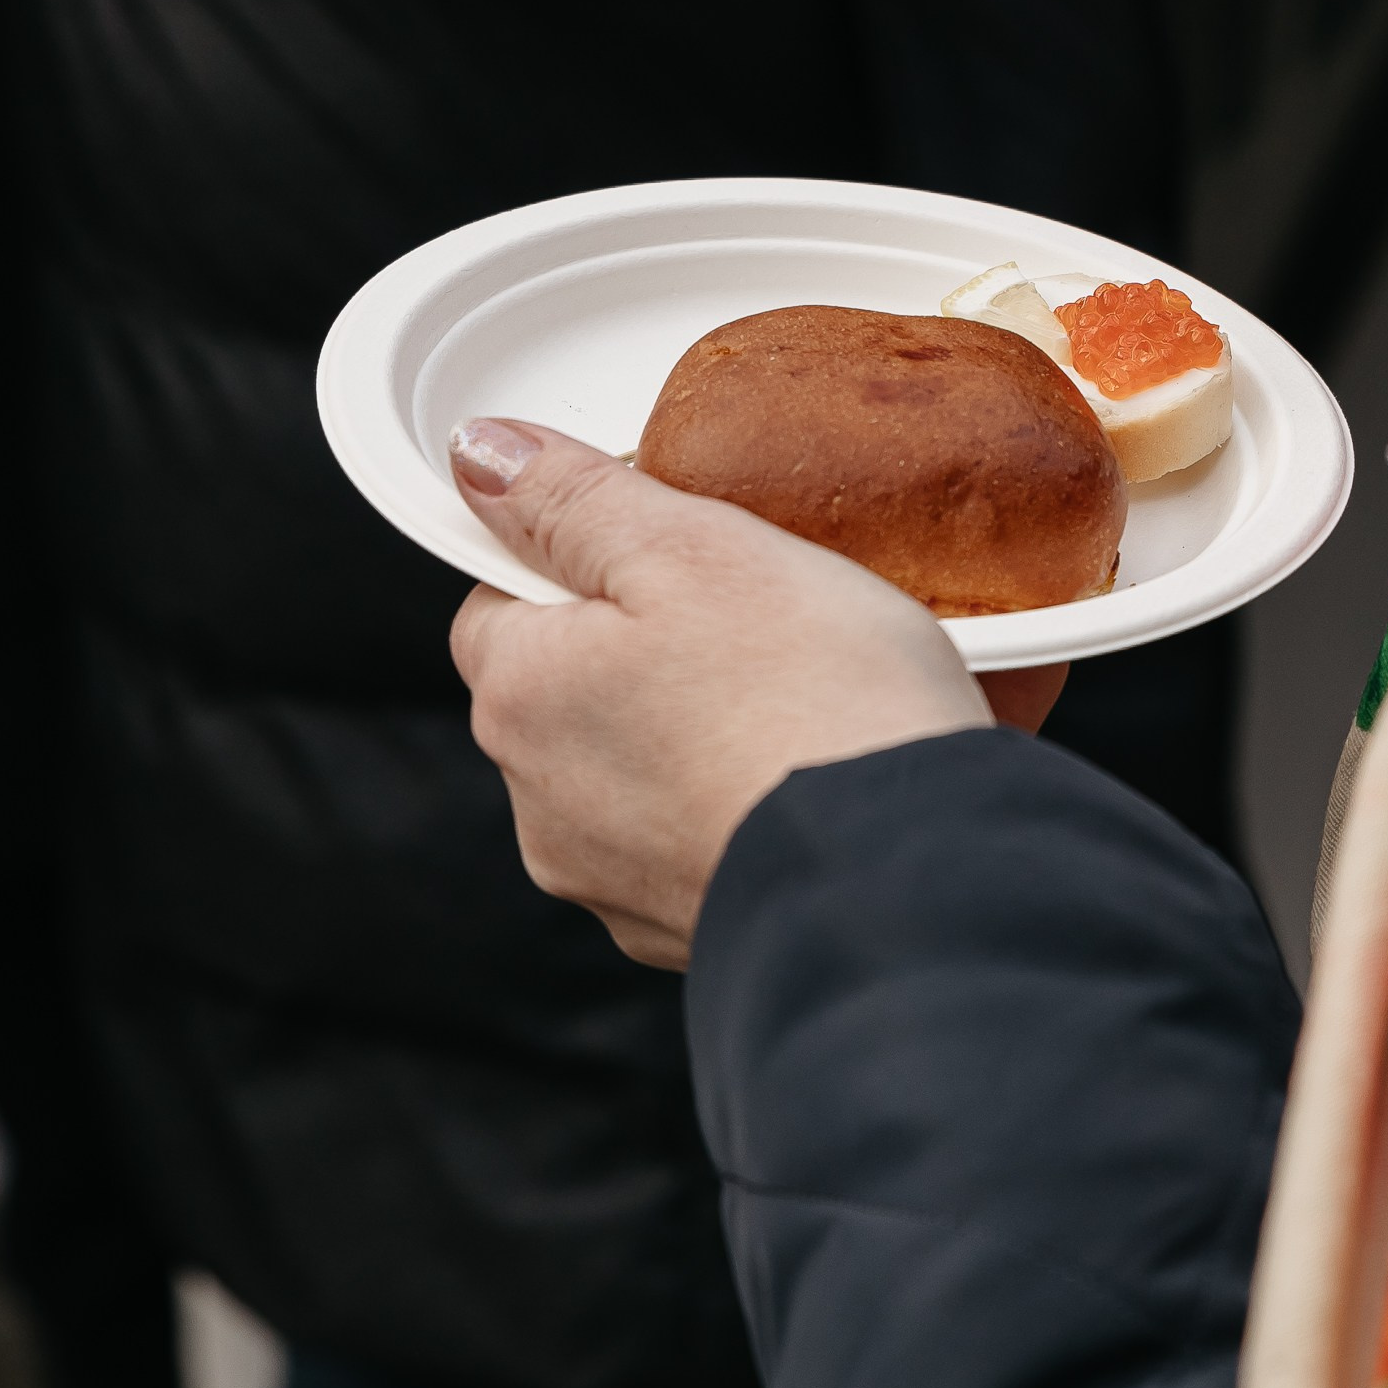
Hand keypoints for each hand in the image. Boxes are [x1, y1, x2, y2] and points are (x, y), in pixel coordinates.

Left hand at [445, 422, 1060, 969]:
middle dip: (645, 652)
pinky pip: (695, 842)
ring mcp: (610, 883)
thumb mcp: (694, 547)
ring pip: (635, 771)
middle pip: (570, 689)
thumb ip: (574, 497)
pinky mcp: (683, 932)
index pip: (500, 598)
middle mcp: (540, 803)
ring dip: (691, 735)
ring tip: (798, 710)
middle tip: (758, 624)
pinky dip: (735, 808)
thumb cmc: (810, 705)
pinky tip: (806, 785)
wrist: (904, 876)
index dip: (587, 559)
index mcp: (521, 694)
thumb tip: (482, 455)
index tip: (677, 552)